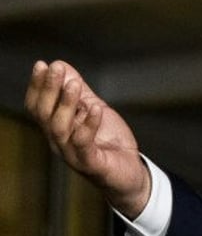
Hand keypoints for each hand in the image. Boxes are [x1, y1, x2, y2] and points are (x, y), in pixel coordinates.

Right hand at [24, 60, 151, 218]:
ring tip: (74, 84)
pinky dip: (89, 124)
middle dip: (49, 89)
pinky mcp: (91, 164)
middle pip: (44, 115)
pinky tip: (96, 108)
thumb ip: (79, 91)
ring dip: (66, 104)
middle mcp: (59, 142)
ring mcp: (73, 154)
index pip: (38, 107)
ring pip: (60, 129)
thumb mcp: (94, 109)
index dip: (37, 86)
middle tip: (55, 68)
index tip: (42, 64)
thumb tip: (61, 65)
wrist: (130, 172)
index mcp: (57, 128)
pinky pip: (84, 144)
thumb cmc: (109, 141)